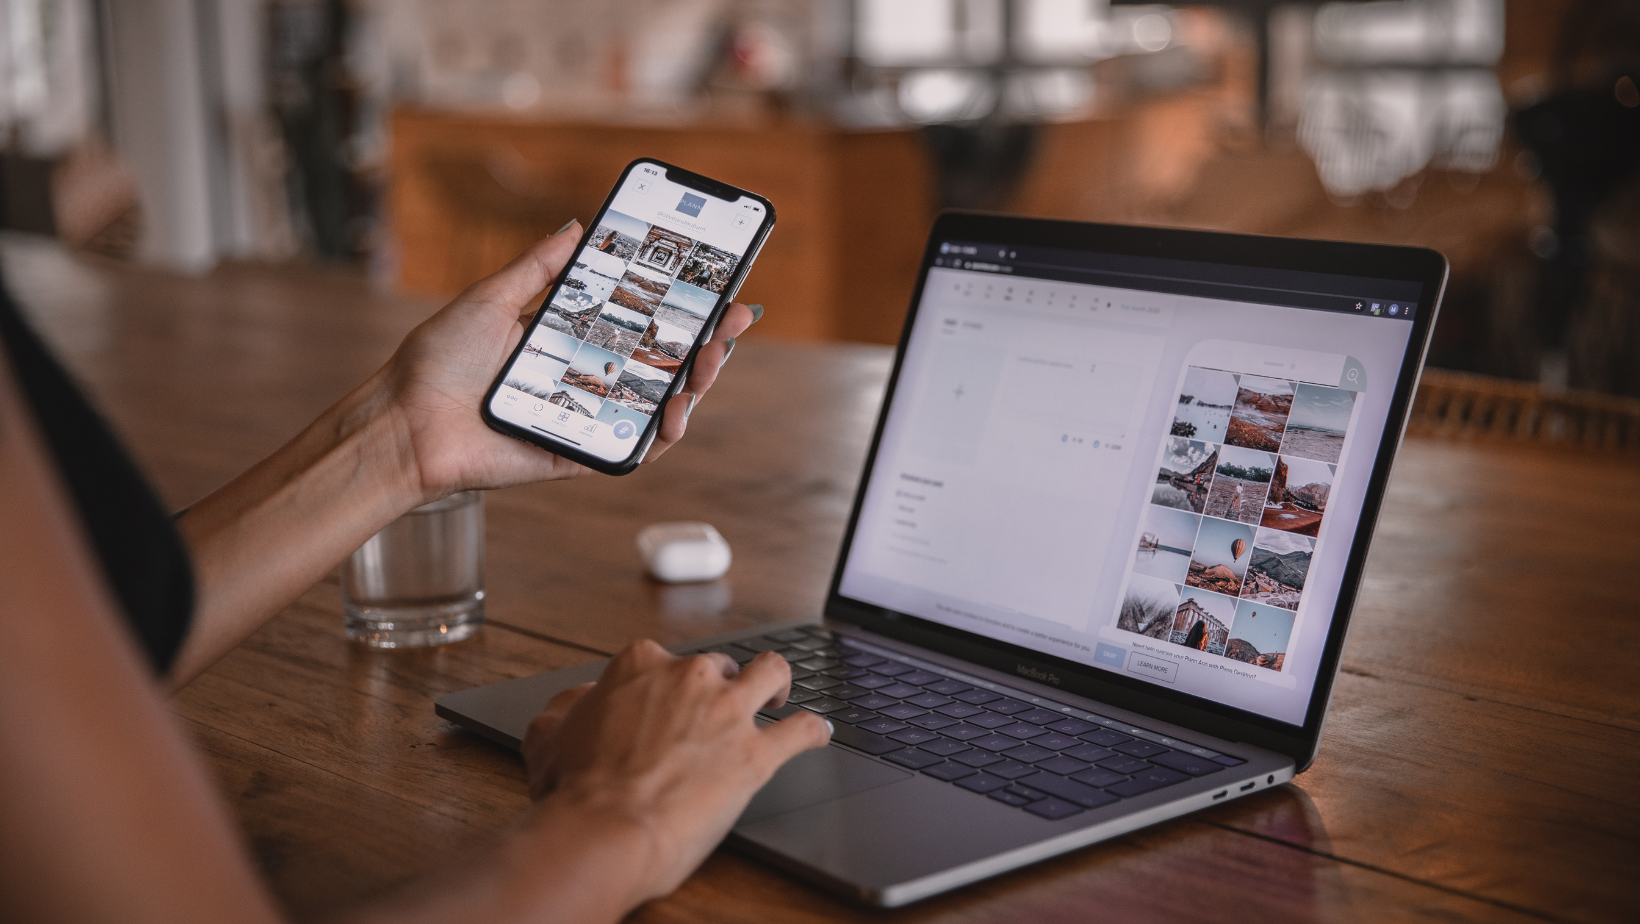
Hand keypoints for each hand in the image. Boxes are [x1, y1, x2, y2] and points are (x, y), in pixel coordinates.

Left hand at [377, 224, 758, 501]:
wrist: (405, 422)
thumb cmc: (437, 362)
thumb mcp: (491, 298)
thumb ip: (538, 267)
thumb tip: (578, 226)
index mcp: (570, 341)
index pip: (640, 322)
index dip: (682, 308)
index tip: (717, 286)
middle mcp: (585, 380)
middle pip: (662, 363)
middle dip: (706, 341)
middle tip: (733, 319)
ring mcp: (586, 418)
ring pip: (658, 405)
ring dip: (695, 384)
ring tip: (712, 360)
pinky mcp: (578, 454)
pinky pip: (633, 450)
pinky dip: (662, 435)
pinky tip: (677, 410)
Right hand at [521, 642, 830, 900]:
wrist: (603, 830)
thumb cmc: (574, 792)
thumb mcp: (549, 736)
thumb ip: (568, 708)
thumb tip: (579, 701)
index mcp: (641, 666)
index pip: (663, 660)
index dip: (666, 684)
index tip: (667, 702)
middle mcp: (690, 678)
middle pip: (719, 666)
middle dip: (720, 685)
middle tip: (716, 712)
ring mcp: (728, 712)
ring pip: (772, 674)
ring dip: (779, 683)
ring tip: (778, 697)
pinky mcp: (756, 754)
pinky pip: (801, 730)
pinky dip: (813, 730)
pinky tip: (818, 733)